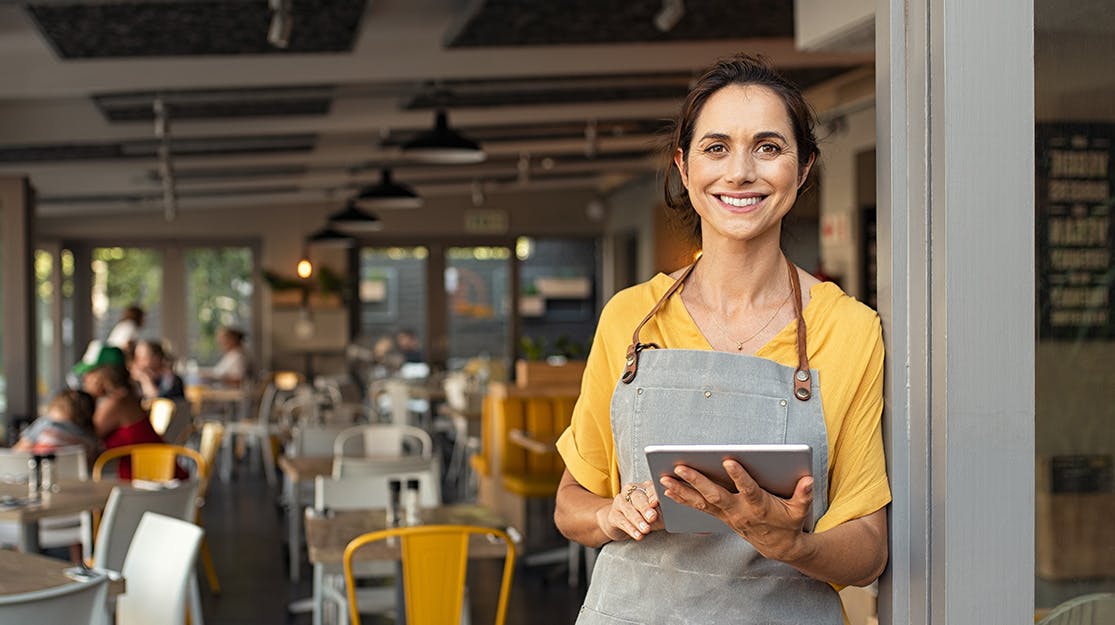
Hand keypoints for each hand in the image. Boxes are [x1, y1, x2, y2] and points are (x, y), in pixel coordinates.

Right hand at [594, 480, 663, 541]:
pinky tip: (637, 535)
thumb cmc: (645, 517)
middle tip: (652, 517)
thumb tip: (672, 514)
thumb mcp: (657, 514)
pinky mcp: (613, 515)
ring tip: (646, 529)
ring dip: (638, 520)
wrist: (622, 524)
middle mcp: (630, 491)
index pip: (650, 488)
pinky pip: (622, 521)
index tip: (657, 502)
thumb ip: (663, 512)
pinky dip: (631, 529)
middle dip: (645, 508)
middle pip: (638, 498)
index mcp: (644, 487)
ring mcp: (620, 502)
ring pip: (628, 509)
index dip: (653, 495)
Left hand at [660, 460, 813, 561]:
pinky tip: (667, 489)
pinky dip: (682, 498)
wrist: (778, 547)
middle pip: (715, 495)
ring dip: (682, 491)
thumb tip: (808, 479)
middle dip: (697, 481)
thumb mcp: (800, 510)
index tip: (729, 460)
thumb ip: (804, 495)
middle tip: (680, 467)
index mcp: (759, 506)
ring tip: (664, 479)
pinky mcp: (720, 516)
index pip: (748, 489)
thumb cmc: (789, 522)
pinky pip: (698, 507)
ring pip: (701, 502)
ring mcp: (727, 515)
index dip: (740, 476)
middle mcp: (739, 511)